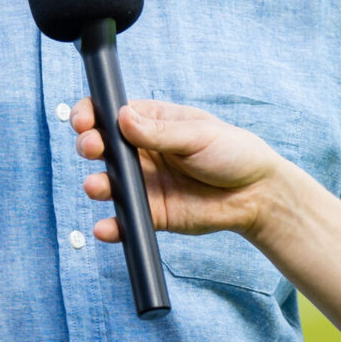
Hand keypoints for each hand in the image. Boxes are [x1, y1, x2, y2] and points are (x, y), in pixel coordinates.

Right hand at [72, 97, 295, 242]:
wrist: (258, 194)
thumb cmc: (233, 153)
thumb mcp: (199, 135)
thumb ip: (160, 131)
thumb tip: (123, 117)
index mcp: (153, 122)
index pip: (111, 113)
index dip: (91, 114)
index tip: (83, 119)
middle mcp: (142, 152)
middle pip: (103, 147)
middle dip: (90, 145)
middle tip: (92, 147)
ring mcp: (145, 183)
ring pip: (109, 183)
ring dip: (96, 184)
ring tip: (97, 186)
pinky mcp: (152, 213)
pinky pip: (125, 219)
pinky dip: (112, 226)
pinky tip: (105, 227)